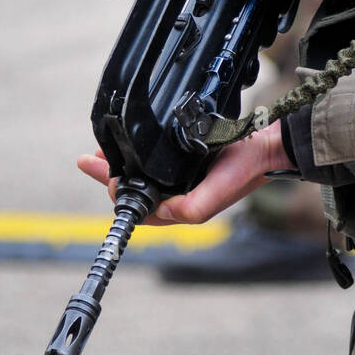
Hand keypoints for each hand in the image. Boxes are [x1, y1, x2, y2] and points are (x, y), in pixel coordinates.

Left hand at [77, 121, 293, 224]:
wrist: (263, 146)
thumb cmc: (243, 172)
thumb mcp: (213, 197)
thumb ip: (187, 209)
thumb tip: (160, 209)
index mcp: (181, 208)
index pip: (139, 208)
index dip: (118, 193)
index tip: (104, 174)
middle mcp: (178, 194)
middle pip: (135, 189)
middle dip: (110, 175)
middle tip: (91, 159)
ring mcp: (182, 177)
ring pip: (142, 174)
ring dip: (121, 163)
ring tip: (100, 152)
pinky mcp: (187, 159)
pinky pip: (154, 160)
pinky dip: (138, 154)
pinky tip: (130, 145)